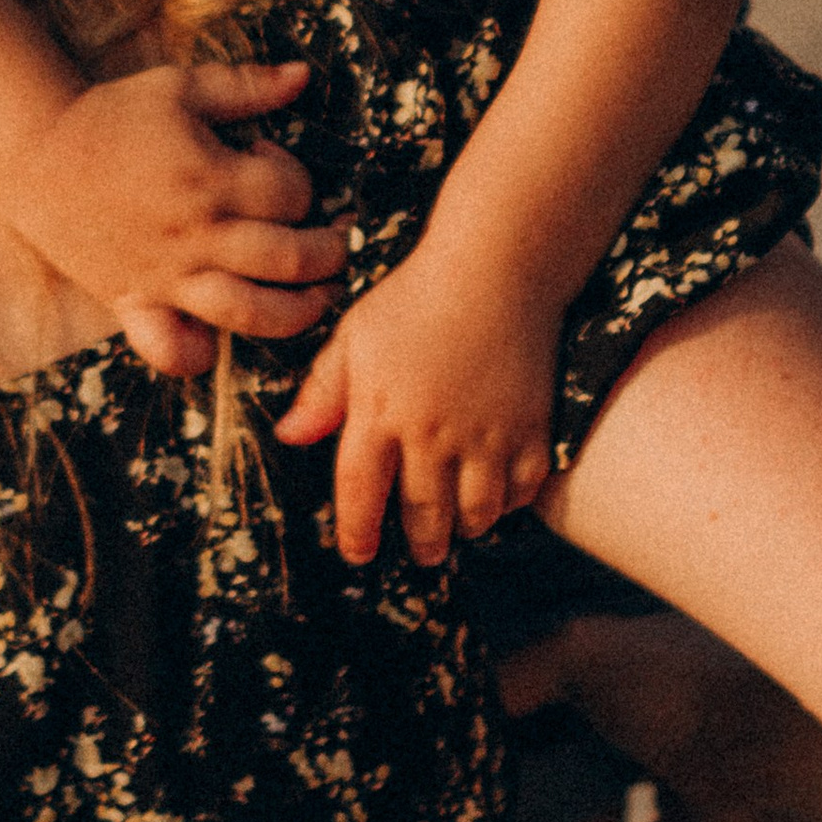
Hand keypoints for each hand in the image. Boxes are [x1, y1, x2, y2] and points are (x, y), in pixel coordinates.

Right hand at [0, 59, 347, 376]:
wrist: (33, 149)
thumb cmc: (111, 114)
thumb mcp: (180, 86)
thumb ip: (246, 85)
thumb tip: (302, 76)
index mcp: (211, 178)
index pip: (291, 193)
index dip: (299, 177)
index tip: (274, 161)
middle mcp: (196, 234)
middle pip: (290, 259)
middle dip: (330, 252)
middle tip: (338, 242)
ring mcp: (166, 275)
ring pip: (251, 314)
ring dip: (300, 312)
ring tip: (319, 297)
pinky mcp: (134, 301)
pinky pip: (173, 349)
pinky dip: (200, 354)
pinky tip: (218, 338)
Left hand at [272, 243, 559, 562]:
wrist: (495, 268)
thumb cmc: (415, 297)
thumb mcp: (355, 337)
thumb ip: (324, 391)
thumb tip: (289, 436)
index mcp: (380, 412)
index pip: (360, 493)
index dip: (357, 533)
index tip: (358, 553)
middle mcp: (432, 434)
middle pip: (424, 516)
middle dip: (421, 544)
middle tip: (421, 553)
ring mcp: (486, 435)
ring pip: (476, 513)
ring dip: (465, 528)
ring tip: (458, 528)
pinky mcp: (532, 429)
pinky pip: (523, 491)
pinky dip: (509, 504)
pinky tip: (498, 497)